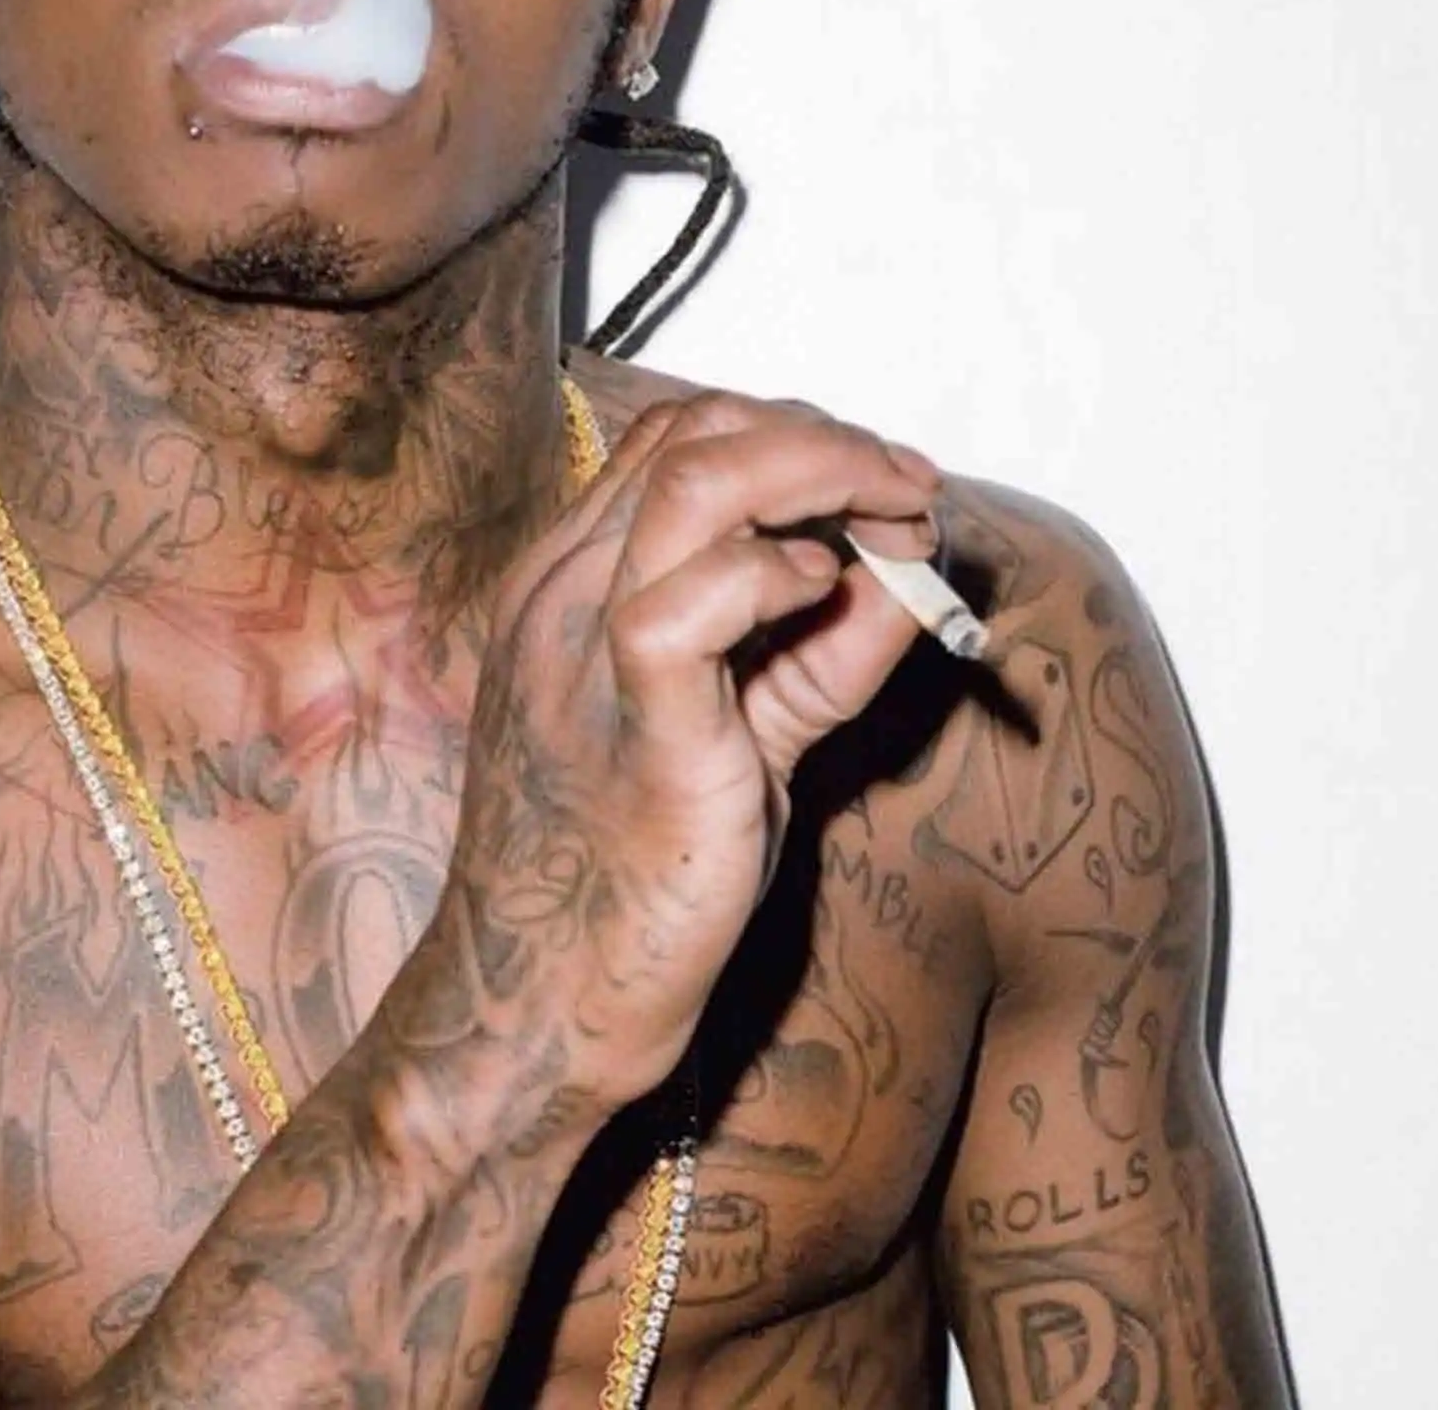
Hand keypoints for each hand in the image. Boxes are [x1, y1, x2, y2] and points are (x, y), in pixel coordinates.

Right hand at [408, 394, 942, 1112]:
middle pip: (697, 432)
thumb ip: (811, 649)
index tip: (880, 478)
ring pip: (696, 482)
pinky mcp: (635, 735)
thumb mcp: (734, 732)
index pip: (679, 437)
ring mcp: (581, 656)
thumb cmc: (625, 876)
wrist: (527, 1007)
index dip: (794, 431)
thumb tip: (906, 569)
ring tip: (898, 517)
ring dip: (826, 473)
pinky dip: (778, 575)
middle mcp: (560, 595)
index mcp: (564, 582)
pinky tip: (825, 595)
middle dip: (828, 437)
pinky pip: (693, 605)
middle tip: (910, 488)